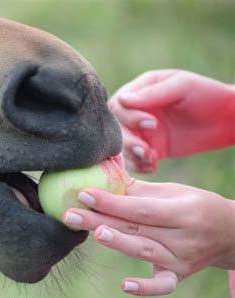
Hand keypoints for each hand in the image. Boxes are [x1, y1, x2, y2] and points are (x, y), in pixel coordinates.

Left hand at [62, 180, 234, 295]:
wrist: (229, 234)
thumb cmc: (194, 206)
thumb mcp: (173, 192)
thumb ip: (138, 187)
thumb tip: (105, 169)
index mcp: (182, 210)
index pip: (140, 207)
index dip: (111, 201)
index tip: (83, 193)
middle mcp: (182, 236)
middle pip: (136, 228)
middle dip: (101, 220)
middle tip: (70, 214)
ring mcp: (181, 258)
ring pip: (144, 251)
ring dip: (118, 243)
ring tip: (93, 233)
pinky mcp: (178, 275)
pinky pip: (163, 285)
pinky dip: (146, 287)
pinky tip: (125, 285)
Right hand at [108, 70, 234, 172]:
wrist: (226, 119)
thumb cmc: (206, 94)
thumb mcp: (181, 87)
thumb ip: (152, 94)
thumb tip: (122, 99)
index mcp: (140, 90)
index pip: (118, 105)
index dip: (129, 117)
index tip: (152, 123)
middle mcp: (136, 111)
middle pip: (116, 127)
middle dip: (128, 140)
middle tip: (146, 149)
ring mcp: (142, 131)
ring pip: (122, 145)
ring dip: (132, 155)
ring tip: (151, 158)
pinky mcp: (151, 147)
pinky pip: (135, 159)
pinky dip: (140, 165)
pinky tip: (153, 166)